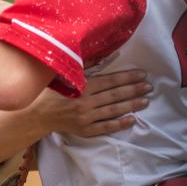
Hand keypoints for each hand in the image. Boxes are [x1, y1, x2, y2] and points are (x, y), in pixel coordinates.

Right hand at [26, 70, 149, 136]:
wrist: (36, 114)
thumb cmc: (50, 91)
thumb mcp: (63, 74)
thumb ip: (83, 66)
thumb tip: (102, 55)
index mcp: (82, 87)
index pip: (110, 81)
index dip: (127, 77)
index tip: (142, 74)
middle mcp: (86, 102)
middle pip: (115, 95)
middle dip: (134, 90)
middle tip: (149, 87)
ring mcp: (86, 118)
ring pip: (113, 111)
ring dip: (131, 105)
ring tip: (145, 101)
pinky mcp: (85, 130)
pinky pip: (106, 127)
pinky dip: (119, 124)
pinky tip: (132, 119)